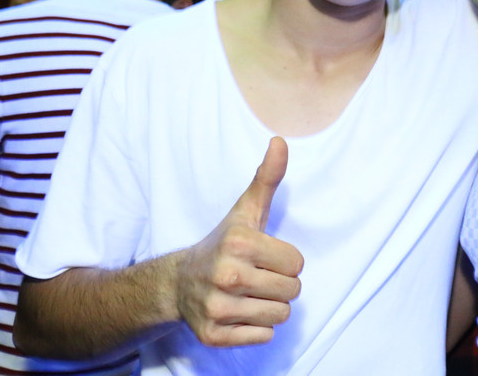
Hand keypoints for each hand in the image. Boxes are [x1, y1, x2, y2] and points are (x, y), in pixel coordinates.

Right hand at [175, 136, 303, 346]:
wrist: (179, 282)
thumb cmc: (225, 244)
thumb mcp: (247, 210)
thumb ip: (268, 177)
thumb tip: (280, 141)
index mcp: (239, 242)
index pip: (297, 264)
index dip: (286, 260)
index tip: (264, 255)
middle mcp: (226, 275)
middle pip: (292, 291)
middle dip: (281, 284)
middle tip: (257, 276)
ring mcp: (217, 308)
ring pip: (280, 316)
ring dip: (270, 306)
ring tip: (248, 294)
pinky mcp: (212, 335)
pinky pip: (263, 337)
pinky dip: (255, 328)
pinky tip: (238, 312)